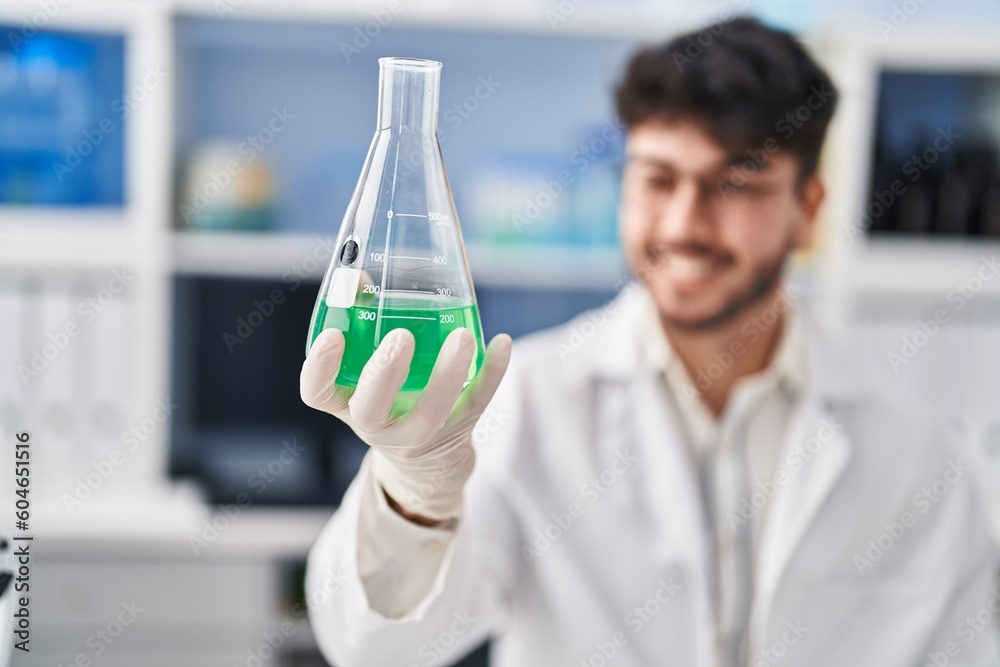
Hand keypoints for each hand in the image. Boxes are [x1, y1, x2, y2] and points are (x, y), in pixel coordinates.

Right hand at [300, 326, 512, 521]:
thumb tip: (361, 277)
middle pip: (371, 408)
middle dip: (385, 373)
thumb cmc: (388, 395)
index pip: (317, 393)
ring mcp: (418, 432)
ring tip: (462, 336)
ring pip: (432, 411)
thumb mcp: (366, 370)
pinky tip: (501, 343)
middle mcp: (377, 424)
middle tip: (401, 336)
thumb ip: (361, 322)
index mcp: (346, 403)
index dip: (319, 368)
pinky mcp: (458, 429)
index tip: (333, 336)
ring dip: (448, 374)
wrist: (424, 455)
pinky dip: (492, 373)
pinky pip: (477, 403)